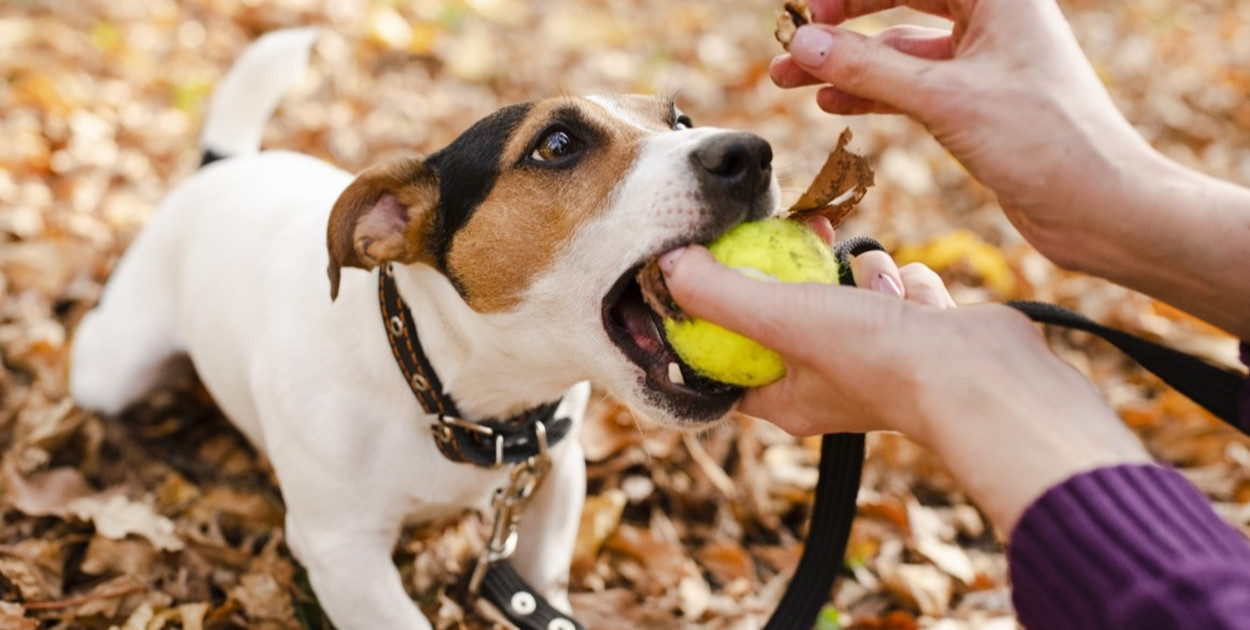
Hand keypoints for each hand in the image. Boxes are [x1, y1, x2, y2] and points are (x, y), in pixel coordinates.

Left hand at [659, 235, 1151, 531]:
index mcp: (787, 397)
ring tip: (871, 280)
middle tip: (794, 230)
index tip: (714, 267)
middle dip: (795, 271)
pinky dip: (905, 283)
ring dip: (860, 275)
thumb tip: (670, 266)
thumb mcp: (780, 319)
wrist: (983, 375)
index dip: (717, 314)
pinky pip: (898, 291)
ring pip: (848, 294)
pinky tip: (916, 297)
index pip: (731, 357)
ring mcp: (880, 361)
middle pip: (790, 313)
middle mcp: (830, 384)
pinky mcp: (921, 337)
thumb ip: (720, 293)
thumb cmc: (878, 359)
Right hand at [770, 0, 1152, 267]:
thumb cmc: (1045, 142)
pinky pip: (911, 87)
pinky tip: (832, 104)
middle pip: (900, 4)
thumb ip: (868, 69)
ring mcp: (984, 61)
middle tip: (793, 43)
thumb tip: (804, 43)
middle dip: (841, 26)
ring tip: (791, 79)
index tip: (804, 14)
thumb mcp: (945, 99)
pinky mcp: (977, 102)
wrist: (1101, 207)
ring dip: (848, 65)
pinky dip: (872, 94)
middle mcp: (994, 18)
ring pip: (900, 51)